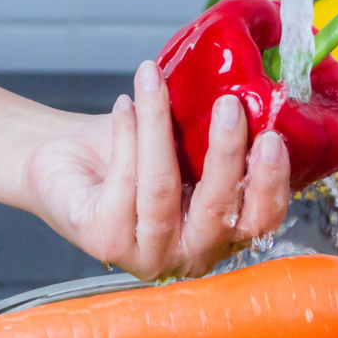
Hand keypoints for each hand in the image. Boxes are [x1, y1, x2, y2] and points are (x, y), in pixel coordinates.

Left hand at [0, 62, 291, 279]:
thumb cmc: (129, 152)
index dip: (270, 183)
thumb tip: (248, 93)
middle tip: (229, 105)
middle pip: (217, 210)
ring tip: (155, 81)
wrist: (64, 160)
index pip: (260, 221)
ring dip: (161, 128)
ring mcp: (146, 255)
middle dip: (226, 154)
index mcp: (220, 235)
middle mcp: (188, 255)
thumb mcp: (183, 146)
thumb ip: (212, 138)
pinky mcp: (105, 243)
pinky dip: (128, 134)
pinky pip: (125, 183)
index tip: (272, 137)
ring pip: (163, 189)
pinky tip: (126, 104)